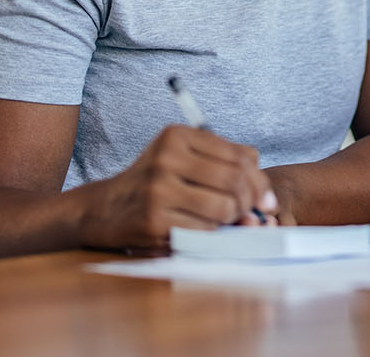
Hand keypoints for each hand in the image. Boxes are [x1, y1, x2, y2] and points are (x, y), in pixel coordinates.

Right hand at [80, 125, 278, 248]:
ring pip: (223, 208)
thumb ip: (223, 163)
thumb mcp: (183, 159)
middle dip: (250, 202)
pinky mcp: (154, 219)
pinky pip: (203, 230)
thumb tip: (264, 190)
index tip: (264, 197)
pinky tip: (201, 228)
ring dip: (231, 219)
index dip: (260, 180)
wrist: (105, 208)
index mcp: (178, 136)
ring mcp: (159, 188)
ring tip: (224, 220)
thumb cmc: (154, 183)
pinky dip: (211, 233)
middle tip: (250, 213)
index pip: (239, 155)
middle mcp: (167, 157)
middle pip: (235, 181)